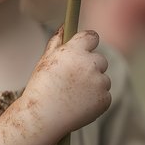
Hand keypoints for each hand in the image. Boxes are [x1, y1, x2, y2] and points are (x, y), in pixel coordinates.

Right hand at [23, 28, 110, 143]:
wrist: (42, 117)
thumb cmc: (40, 88)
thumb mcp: (45, 61)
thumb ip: (56, 42)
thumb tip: (64, 27)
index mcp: (75, 51)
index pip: (92, 37)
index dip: (89, 42)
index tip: (86, 48)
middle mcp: (90, 64)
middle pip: (100, 59)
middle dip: (90, 67)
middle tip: (73, 80)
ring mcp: (99, 82)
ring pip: (103, 79)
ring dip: (93, 84)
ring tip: (73, 95)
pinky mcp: (104, 99)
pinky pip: (105, 95)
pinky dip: (95, 100)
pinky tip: (79, 105)